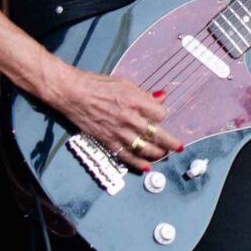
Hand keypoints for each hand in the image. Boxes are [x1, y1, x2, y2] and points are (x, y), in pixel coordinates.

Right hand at [49, 64, 180, 171]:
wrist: (72, 93)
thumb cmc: (96, 84)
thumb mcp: (124, 83)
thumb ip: (144, 94)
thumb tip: (161, 98)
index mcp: (135, 101)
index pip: (160, 114)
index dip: (161, 115)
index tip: (158, 115)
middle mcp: (129, 118)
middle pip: (157, 135)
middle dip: (170, 143)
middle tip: (178, 147)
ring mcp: (119, 132)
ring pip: (145, 148)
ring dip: (157, 153)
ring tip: (164, 154)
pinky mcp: (108, 141)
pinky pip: (127, 156)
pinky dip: (138, 163)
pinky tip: (147, 166)